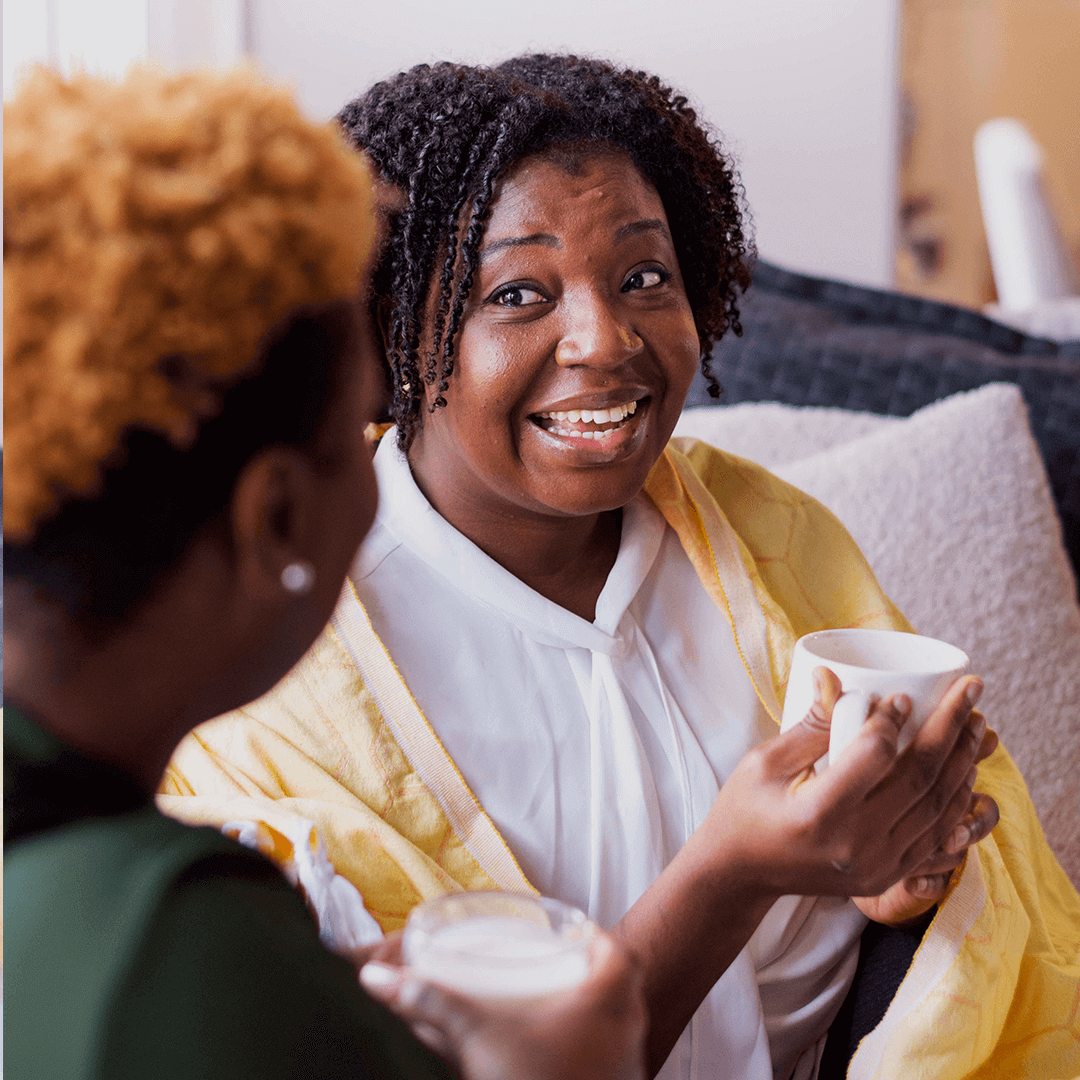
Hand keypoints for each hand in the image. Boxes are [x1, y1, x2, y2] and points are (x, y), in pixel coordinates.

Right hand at [359, 929, 645, 1079]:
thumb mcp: (479, 1037)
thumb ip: (432, 1002)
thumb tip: (377, 976)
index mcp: (606, 1005)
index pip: (620, 954)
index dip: (599, 938)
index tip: (576, 931)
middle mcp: (626, 1037)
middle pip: (625, 990)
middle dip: (593, 974)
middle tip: (562, 965)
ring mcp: (624, 1074)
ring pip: (621, 1032)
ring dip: (595, 1017)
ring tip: (557, 1009)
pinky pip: (610, 1066)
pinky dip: (590, 1055)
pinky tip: (556, 1061)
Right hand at [705, 668, 995, 900]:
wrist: (741, 872)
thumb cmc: (745, 809)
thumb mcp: (765, 761)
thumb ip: (811, 725)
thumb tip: (833, 677)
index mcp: (819, 814)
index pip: (873, 756)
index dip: (893, 721)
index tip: (903, 696)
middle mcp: (855, 845)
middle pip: (920, 779)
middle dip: (951, 729)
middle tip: (969, 693)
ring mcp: (876, 866)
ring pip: (938, 809)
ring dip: (965, 762)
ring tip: (977, 724)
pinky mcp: (886, 876)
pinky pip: (938, 837)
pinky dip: (957, 801)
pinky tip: (967, 771)